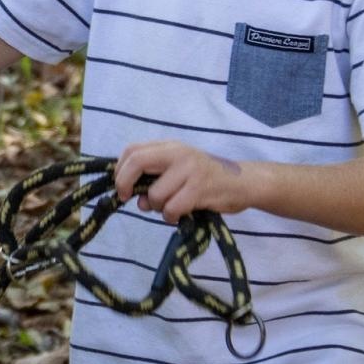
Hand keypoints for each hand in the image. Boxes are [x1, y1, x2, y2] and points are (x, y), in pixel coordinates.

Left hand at [114, 141, 248, 225]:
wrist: (243, 182)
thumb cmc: (204, 178)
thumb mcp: (178, 169)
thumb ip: (154, 177)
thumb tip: (133, 197)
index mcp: (169, 147)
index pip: (133, 150)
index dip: (120, 169)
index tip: (122, 187)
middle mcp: (178, 153)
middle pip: (137, 162)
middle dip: (125, 183)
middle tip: (128, 198)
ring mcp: (190, 170)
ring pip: (154, 194)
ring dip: (156, 208)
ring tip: (170, 207)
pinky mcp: (200, 188)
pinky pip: (171, 208)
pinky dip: (170, 216)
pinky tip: (179, 214)